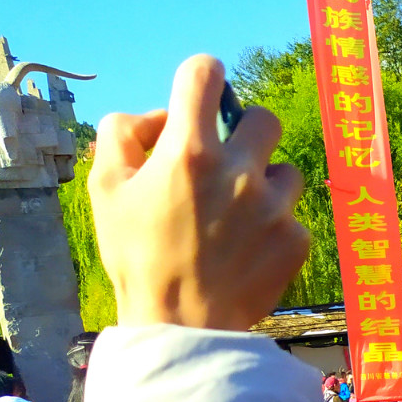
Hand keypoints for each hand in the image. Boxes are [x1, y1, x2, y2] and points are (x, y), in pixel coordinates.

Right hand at [90, 55, 307, 330]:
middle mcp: (239, 173)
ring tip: (237, 213)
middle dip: (244, 132)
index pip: (205, 73)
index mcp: (189, 152)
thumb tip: (162, 116)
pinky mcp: (296, 239)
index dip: (202, 77)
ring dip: (265, 182)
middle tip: (226, 160)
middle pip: (263, 118)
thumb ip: (123, 133)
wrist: (183, 328)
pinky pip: (292, 215)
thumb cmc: (137, 257)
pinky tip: (248, 249)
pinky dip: (274, 225)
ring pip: (285, 170)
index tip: (202, 92)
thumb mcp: (105, 188)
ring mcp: (275, 207)